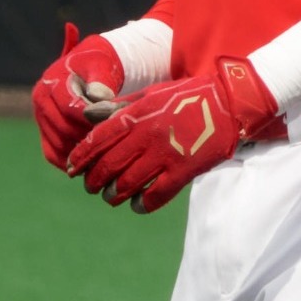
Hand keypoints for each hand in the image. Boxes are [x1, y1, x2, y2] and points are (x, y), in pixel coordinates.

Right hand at [31, 23, 126, 166]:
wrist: (90, 68)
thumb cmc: (99, 65)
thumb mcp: (102, 65)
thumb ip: (101, 80)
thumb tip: (98, 98)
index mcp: (52, 82)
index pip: (70, 109)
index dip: (93, 119)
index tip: (114, 123)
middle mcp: (40, 100)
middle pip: (64, 129)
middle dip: (90, 136)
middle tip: (113, 142)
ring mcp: (40, 117)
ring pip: (58, 145)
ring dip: (82, 152)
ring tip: (105, 153)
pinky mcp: (44, 131)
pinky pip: (52, 154)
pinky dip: (69, 162)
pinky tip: (91, 164)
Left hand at [64, 57, 278, 213]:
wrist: (229, 103)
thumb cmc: (188, 96)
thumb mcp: (151, 94)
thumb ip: (120, 107)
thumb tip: (89, 115)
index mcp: (138, 114)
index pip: (99, 139)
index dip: (81, 156)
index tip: (71, 168)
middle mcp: (147, 135)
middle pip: (109, 165)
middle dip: (94, 179)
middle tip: (90, 186)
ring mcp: (166, 155)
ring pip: (128, 183)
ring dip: (114, 194)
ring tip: (110, 197)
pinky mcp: (183, 171)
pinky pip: (156, 195)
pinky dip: (142, 204)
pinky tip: (137, 205)